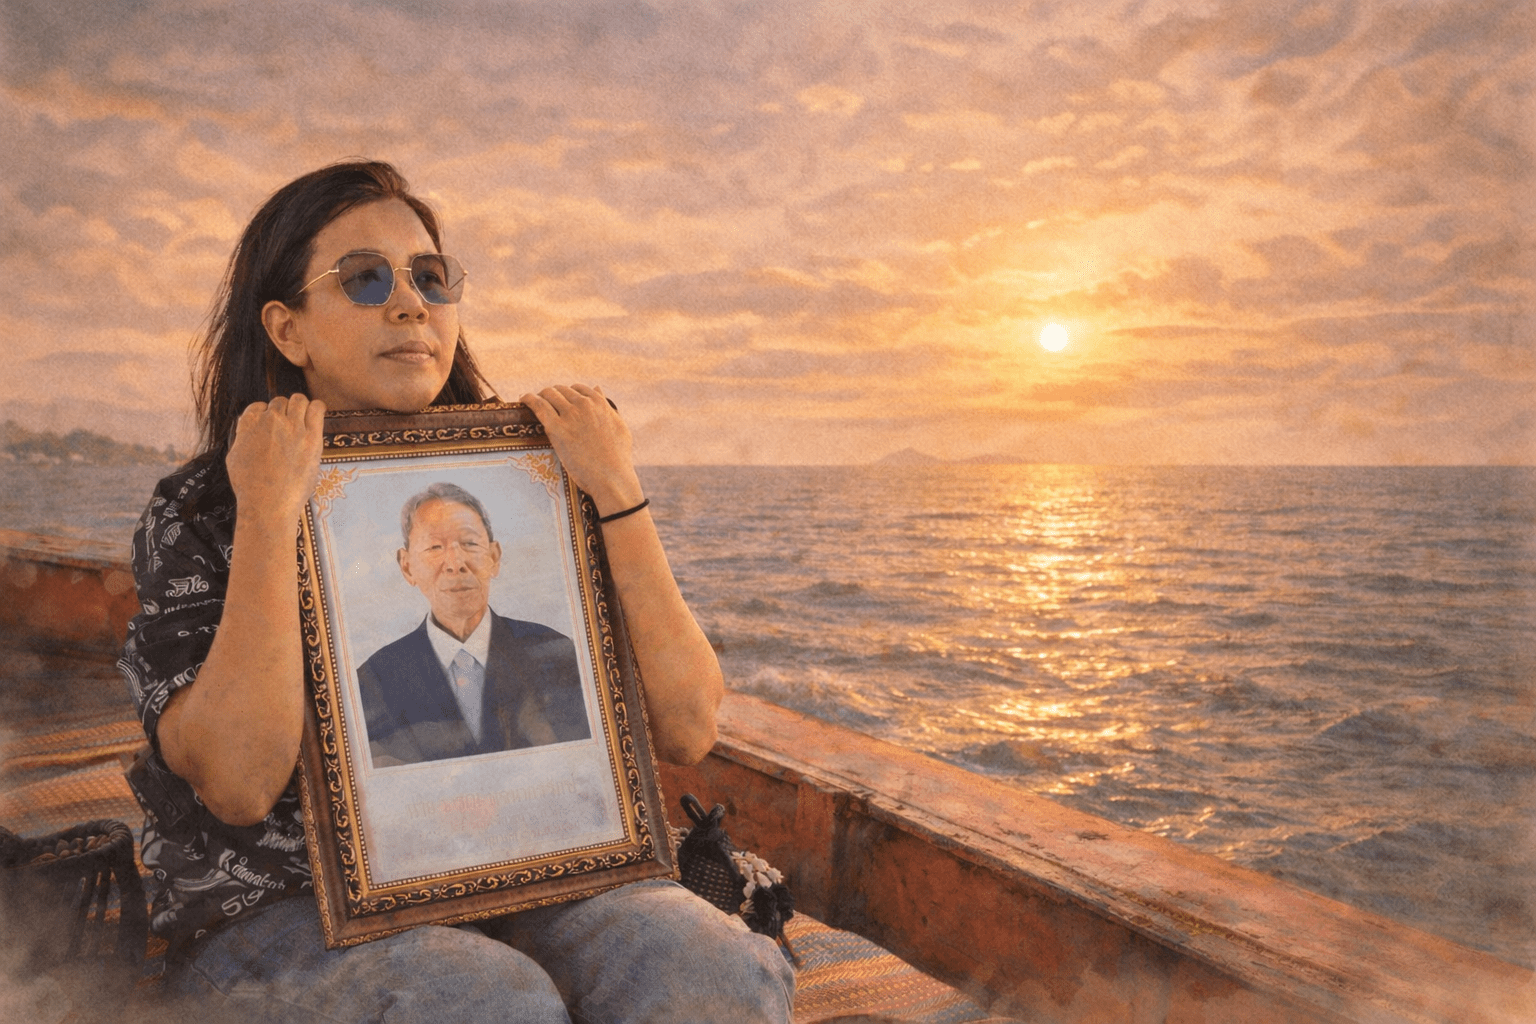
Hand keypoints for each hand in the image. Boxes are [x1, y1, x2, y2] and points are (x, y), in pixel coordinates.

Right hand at [226, 395, 325, 527]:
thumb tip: (247, 428)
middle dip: (283, 412)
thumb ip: (242, 438)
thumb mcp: (234, 457)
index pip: (258, 406)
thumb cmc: (251, 487)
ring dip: (299, 407)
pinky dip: (317, 408)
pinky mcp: (311, 436)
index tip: (271, 426)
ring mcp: (292, 427)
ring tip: (302, 420)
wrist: (268, 503)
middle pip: (279, 402)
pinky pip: (317, 408)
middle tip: (288, 428)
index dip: (265, 415)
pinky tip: (317, 414)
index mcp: (248, 424)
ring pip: (299, 400)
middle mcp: (270, 420)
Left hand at [520, 384, 643, 515]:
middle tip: (545, 404)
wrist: (612, 477)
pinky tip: (523, 399)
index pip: (578, 389)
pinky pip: (538, 405)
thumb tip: (597, 389)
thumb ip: (607, 407)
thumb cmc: (618, 457)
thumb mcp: (619, 426)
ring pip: (548, 394)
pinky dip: (528, 399)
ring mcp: (570, 415)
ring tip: (533, 402)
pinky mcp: (557, 428)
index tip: (561, 401)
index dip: (568, 394)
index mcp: (599, 403)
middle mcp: (584, 404)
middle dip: (552, 395)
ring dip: (540, 396)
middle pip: (561, 391)